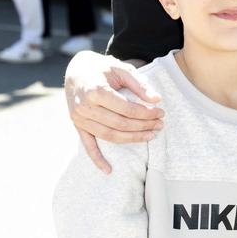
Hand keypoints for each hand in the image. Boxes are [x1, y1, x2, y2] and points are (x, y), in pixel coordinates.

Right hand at [64, 51, 164, 172]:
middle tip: (160, 125)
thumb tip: (157, 99)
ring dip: (131, 139)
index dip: (146, 113)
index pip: (126, 108)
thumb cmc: (102, 68)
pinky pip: (87, 145)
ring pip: (109, 135)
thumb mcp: (121, 69)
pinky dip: (97, 159)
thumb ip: (139, 84)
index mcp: (96, 90)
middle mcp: (85, 106)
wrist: (76, 69)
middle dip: (143, 126)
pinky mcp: (77, 125)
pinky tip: (108, 170)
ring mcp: (79, 118)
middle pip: (120, 123)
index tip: (160, 112)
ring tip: (150, 135)